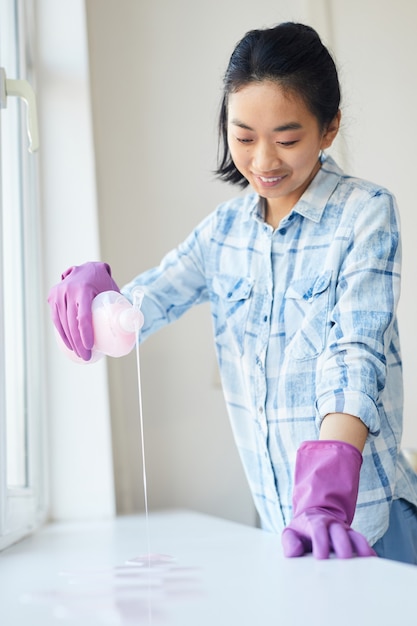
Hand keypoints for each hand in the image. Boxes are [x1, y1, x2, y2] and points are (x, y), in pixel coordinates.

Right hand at [48, 261, 119, 359]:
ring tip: (80, 354)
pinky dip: (62, 333)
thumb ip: (122, 307)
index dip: (85, 335)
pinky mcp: (53, 297)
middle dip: (78, 344)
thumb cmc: (104, 283)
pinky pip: (56, 319)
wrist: (88, 268)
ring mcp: (58, 294)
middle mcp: (68, 291)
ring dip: (70, 341)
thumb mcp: (113, 291)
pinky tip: (69, 344)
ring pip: (62, 323)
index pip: (83, 317)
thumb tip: (133, 329)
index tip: (90, 348)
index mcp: (84, 289)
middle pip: (71, 323)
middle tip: (87, 356)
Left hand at [282, 440, 375, 558]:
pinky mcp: (354, 537)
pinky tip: (373, 562)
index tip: (321, 559)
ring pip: (355, 536)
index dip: (320, 543)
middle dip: (343, 546)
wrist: (315, 517)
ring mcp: (345, 530)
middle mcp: (332, 524)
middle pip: (339, 533)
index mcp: (315, 522)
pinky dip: (369, 552)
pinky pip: (363, 543)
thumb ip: (289, 542)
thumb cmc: (302, 531)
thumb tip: (294, 552)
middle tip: (345, 562)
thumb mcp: (290, 532)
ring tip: (366, 562)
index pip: (318, 530)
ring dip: (361, 548)